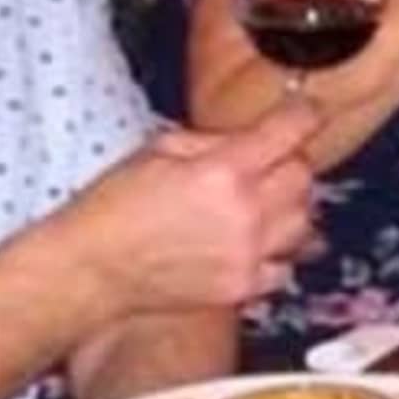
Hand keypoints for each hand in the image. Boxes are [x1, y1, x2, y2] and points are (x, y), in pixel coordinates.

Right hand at [65, 102, 321, 315]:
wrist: (92, 269)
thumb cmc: (113, 206)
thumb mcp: (158, 149)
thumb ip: (213, 140)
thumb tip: (252, 137)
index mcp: (223, 172)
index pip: (290, 132)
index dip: (301, 115)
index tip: (303, 112)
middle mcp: (245, 213)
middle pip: (304, 176)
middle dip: (290, 162)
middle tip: (266, 163)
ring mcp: (248, 254)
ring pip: (305, 220)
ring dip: (290, 206)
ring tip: (260, 204)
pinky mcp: (244, 287)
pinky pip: (287, 265)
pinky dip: (279, 252)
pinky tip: (254, 242)